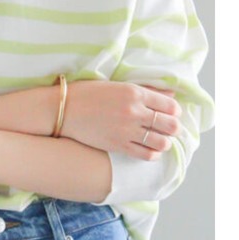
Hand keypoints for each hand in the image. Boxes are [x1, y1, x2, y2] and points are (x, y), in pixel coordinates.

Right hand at [63, 81, 182, 160]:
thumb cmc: (88, 93)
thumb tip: (171, 95)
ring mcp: (127, 129)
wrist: (63, 109)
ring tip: (159, 139)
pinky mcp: (118, 145)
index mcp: (134, 92)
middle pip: (170, 125)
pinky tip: (148, 149)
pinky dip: (152, 153)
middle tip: (168, 128)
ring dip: (164, 142)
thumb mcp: (118, 85)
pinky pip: (146, 154)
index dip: (174, 111)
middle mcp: (134, 111)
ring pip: (162, 142)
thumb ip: (145, 89)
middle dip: (173, 127)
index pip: (170, 105)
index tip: (171, 113)